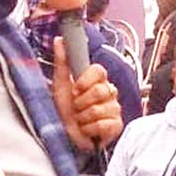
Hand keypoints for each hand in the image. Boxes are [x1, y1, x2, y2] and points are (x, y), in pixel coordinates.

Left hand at [51, 37, 123, 151]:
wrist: (64, 135)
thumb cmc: (64, 111)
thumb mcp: (60, 84)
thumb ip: (62, 61)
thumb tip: (59, 40)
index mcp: (98, 81)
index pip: (99, 70)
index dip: (85, 81)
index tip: (75, 89)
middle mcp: (109, 93)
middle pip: (100, 91)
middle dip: (81, 103)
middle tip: (76, 108)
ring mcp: (114, 110)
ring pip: (99, 110)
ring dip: (83, 118)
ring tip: (80, 120)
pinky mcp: (116, 126)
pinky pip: (104, 125)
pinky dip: (90, 129)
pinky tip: (87, 130)